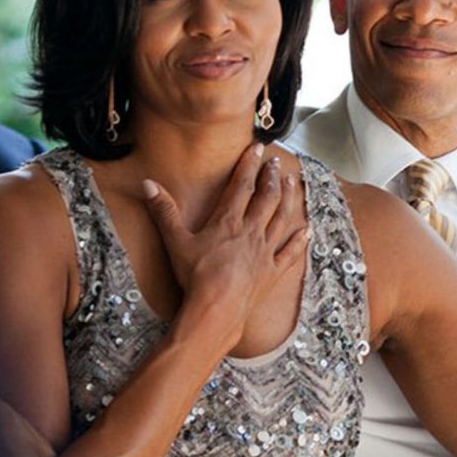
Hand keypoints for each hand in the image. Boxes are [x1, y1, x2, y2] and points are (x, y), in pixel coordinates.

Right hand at [141, 144, 306, 347]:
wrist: (216, 309)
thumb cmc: (195, 277)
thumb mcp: (175, 242)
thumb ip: (164, 211)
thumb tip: (148, 184)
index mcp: (228, 222)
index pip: (241, 186)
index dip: (249, 165)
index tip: (258, 147)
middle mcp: (251, 232)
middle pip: (266, 198)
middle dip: (272, 177)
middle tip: (276, 162)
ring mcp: (265, 252)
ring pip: (282, 218)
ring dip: (288, 198)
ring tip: (293, 182)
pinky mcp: (272, 272)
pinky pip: (290, 253)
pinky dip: (300, 241)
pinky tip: (308, 230)